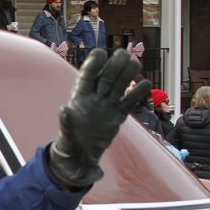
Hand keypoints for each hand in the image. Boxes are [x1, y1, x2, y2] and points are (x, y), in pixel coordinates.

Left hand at [47, 48, 148, 189]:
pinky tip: (145, 85)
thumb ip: (66, 121)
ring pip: (119, 85)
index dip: (93, 64)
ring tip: (135, 64)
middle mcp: (95, 97)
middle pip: (106, 76)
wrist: (81, 155)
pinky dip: (137, 94)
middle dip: (114, 65)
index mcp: (79, 96)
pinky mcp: (118, 114)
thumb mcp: (66, 133)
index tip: (100, 53)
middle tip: (124, 56)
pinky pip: (129, 101)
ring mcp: (107, 104)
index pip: (86, 76)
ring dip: (127, 74)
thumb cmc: (70, 142)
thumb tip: (64, 110)